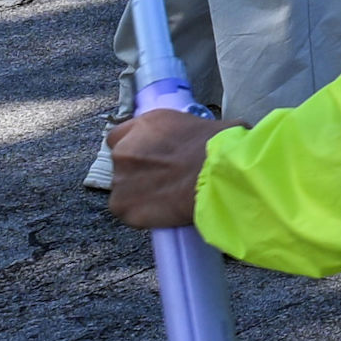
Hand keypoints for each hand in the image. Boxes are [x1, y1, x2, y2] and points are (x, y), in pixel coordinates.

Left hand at [104, 109, 231, 228]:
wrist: (220, 176)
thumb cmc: (221, 149)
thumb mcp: (200, 125)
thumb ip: (179, 134)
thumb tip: (189, 141)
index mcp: (144, 125)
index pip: (119, 136)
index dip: (135, 149)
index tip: (148, 158)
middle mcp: (126, 149)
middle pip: (120, 164)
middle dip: (138, 172)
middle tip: (163, 180)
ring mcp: (121, 179)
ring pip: (123, 190)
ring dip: (140, 194)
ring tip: (168, 198)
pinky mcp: (123, 206)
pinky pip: (128, 212)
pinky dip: (142, 215)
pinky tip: (164, 212)